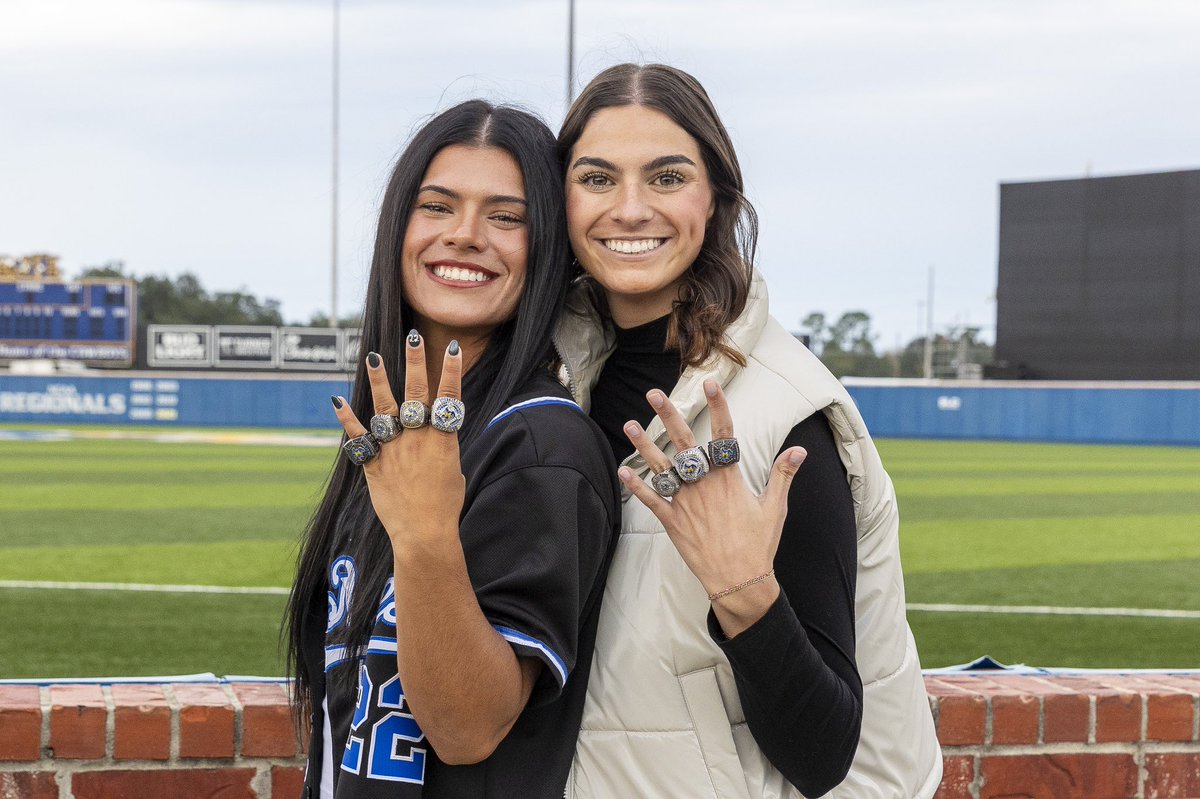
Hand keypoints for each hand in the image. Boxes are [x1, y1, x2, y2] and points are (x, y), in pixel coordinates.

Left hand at [332, 333, 465, 546]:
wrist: (424, 533)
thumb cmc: (445, 505)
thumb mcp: (452, 470)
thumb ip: (441, 449)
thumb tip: (433, 440)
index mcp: (443, 439)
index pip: (449, 396)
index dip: (452, 370)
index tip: (454, 347)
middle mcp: (418, 437)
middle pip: (417, 392)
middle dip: (417, 361)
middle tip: (414, 336)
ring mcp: (394, 448)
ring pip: (385, 407)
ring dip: (379, 380)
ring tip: (374, 356)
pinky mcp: (374, 463)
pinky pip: (357, 437)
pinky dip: (346, 419)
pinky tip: (336, 401)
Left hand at [618, 380, 806, 635]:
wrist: (739, 581)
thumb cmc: (759, 544)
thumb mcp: (775, 508)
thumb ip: (783, 475)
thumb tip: (800, 450)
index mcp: (730, 479)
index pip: (724, 434)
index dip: (719, 406)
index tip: (710, 383)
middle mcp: (704, 485)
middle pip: (684, 443)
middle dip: (669, 416)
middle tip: (654, 393)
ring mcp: (685, 503)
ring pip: (661, 468)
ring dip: (644, 445)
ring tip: (629, 424)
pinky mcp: (672, 521)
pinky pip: (651, 500)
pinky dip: (636, 486)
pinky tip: (622, 470)